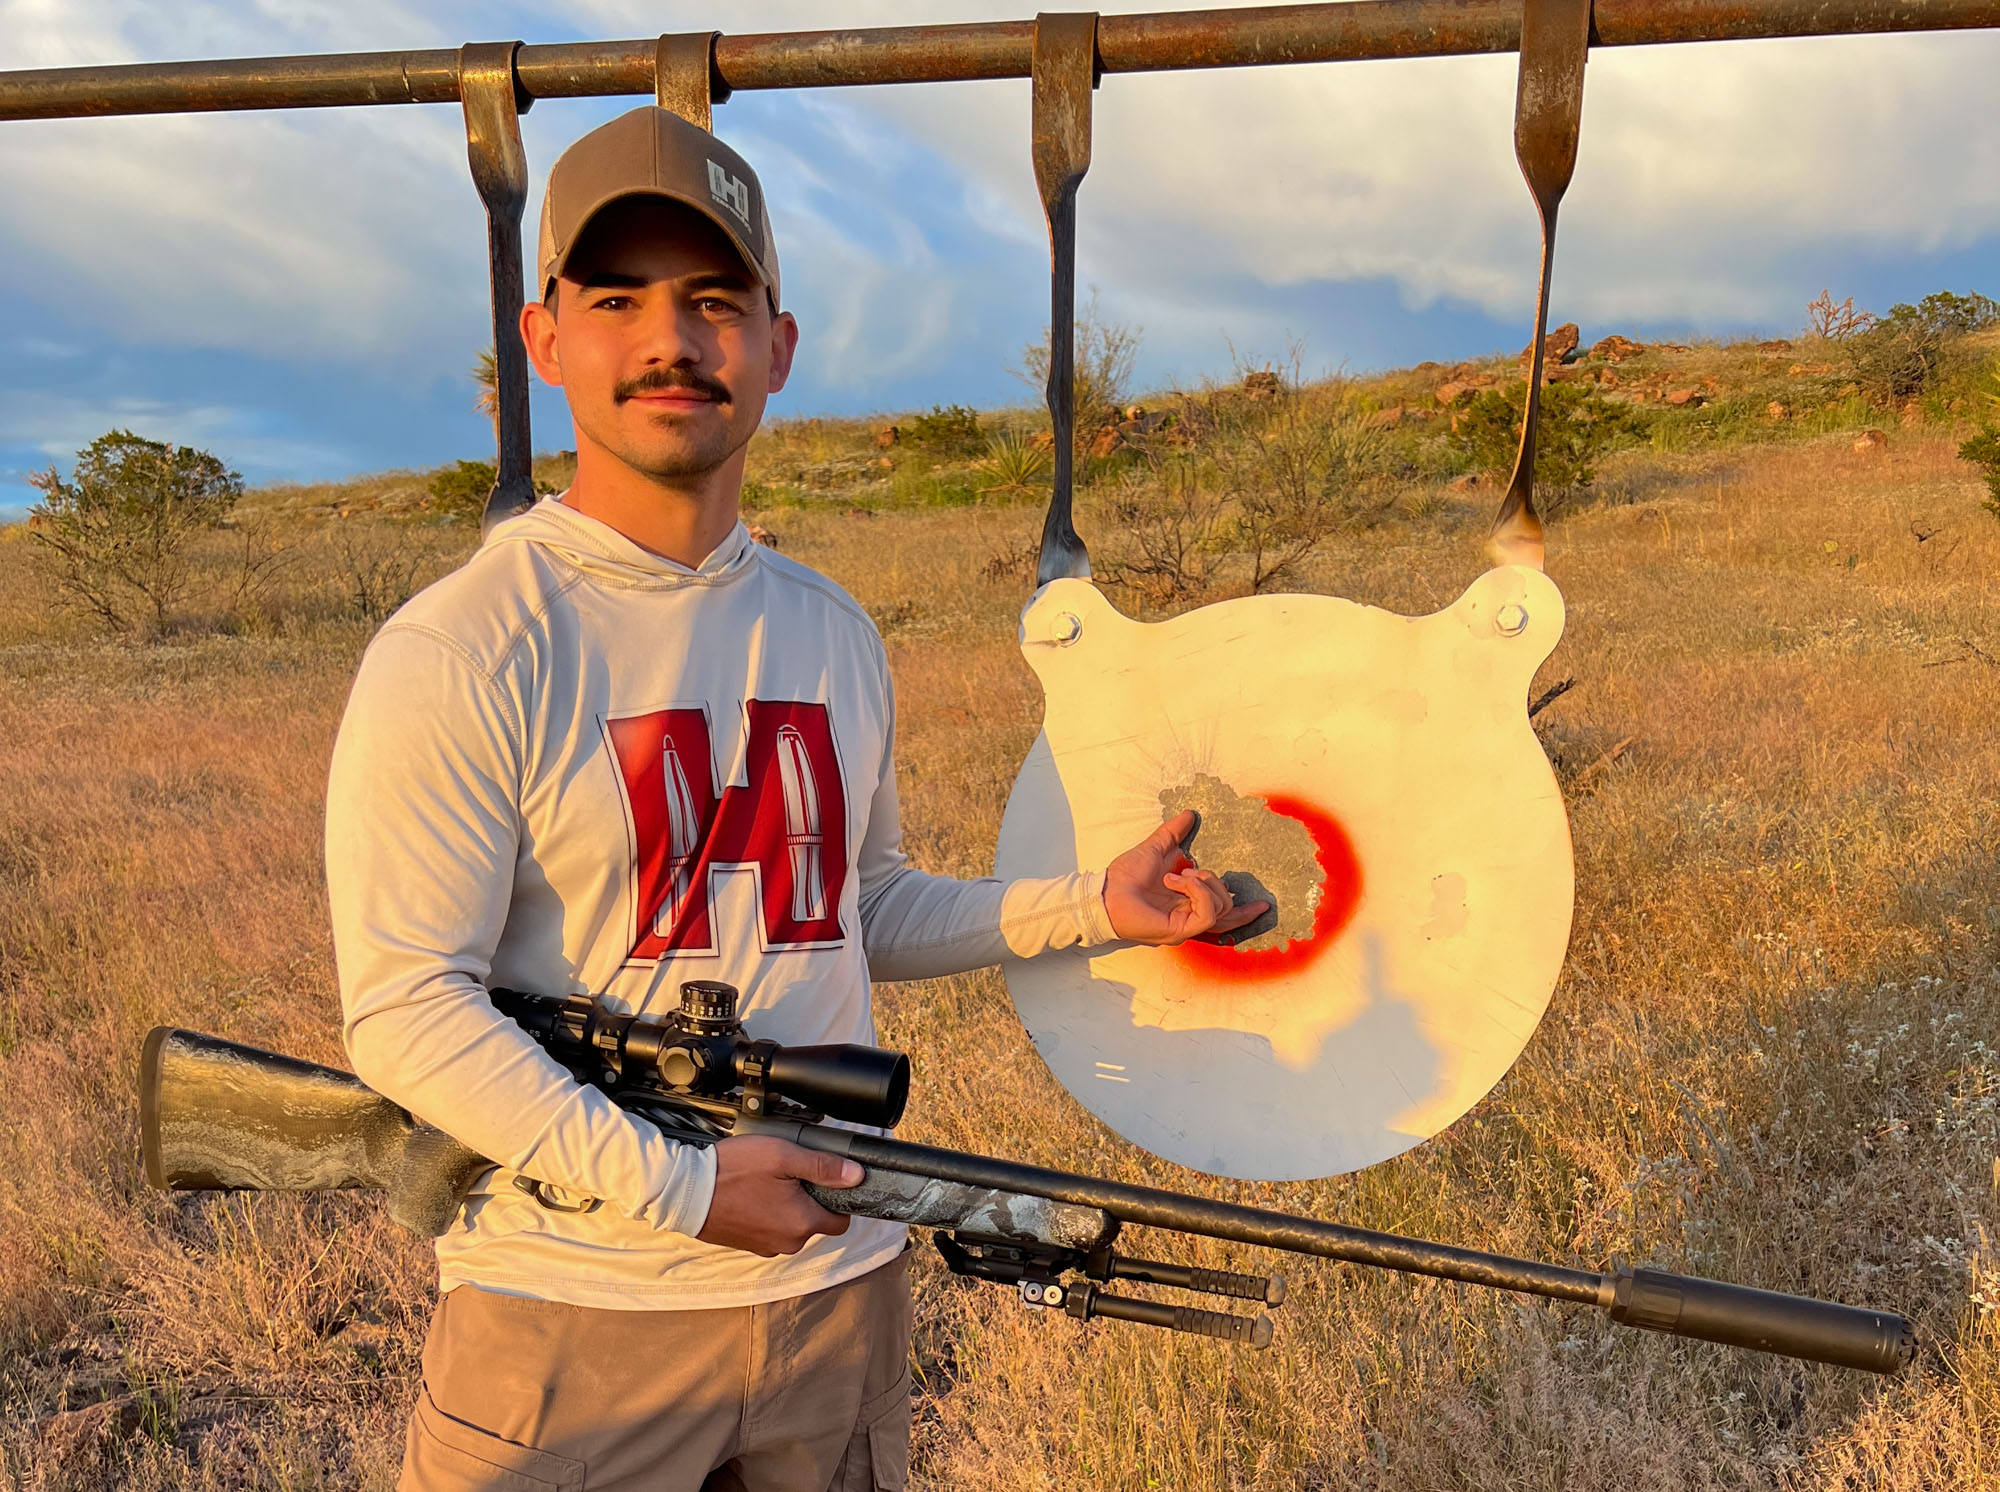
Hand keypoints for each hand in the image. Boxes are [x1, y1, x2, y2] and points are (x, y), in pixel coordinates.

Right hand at [695, 1135, 862, 1256]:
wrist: (685, 1191)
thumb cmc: (733, 1172)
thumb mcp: (783, 1156)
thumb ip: (823, 1166)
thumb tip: (856, 1175)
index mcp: (803, 1223)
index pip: (841, 1221)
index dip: (839, 1199)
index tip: (827, 1181)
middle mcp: (788, 1243)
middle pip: (815, 1222)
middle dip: (809, 1200)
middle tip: (789, 1173)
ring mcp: (766, 1247)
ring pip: (791, 1226)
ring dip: (786, 1206)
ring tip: (766, 1181)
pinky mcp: (748, 1245)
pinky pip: (769, 1229)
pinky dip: (767, 1214)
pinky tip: (752, 1193)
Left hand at [1102, 808, 1271, 946]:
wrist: (1106, 892)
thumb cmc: (1125, 877)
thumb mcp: (1155, 848)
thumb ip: (1173, 833)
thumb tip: (1189, 814)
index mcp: (1188, 904)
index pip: (1225, 913)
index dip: (1246, 910)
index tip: (1264, 903)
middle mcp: (1190, 918)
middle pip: (1228, 910)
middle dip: (1217, 883)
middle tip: (1192, 872)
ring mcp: (1186, 925)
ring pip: (1221, 907)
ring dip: (1203, 883)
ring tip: (1178, 875)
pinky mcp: (1180, 929)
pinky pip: (1206, 911)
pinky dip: (1197, 891)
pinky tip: (1175, 881)